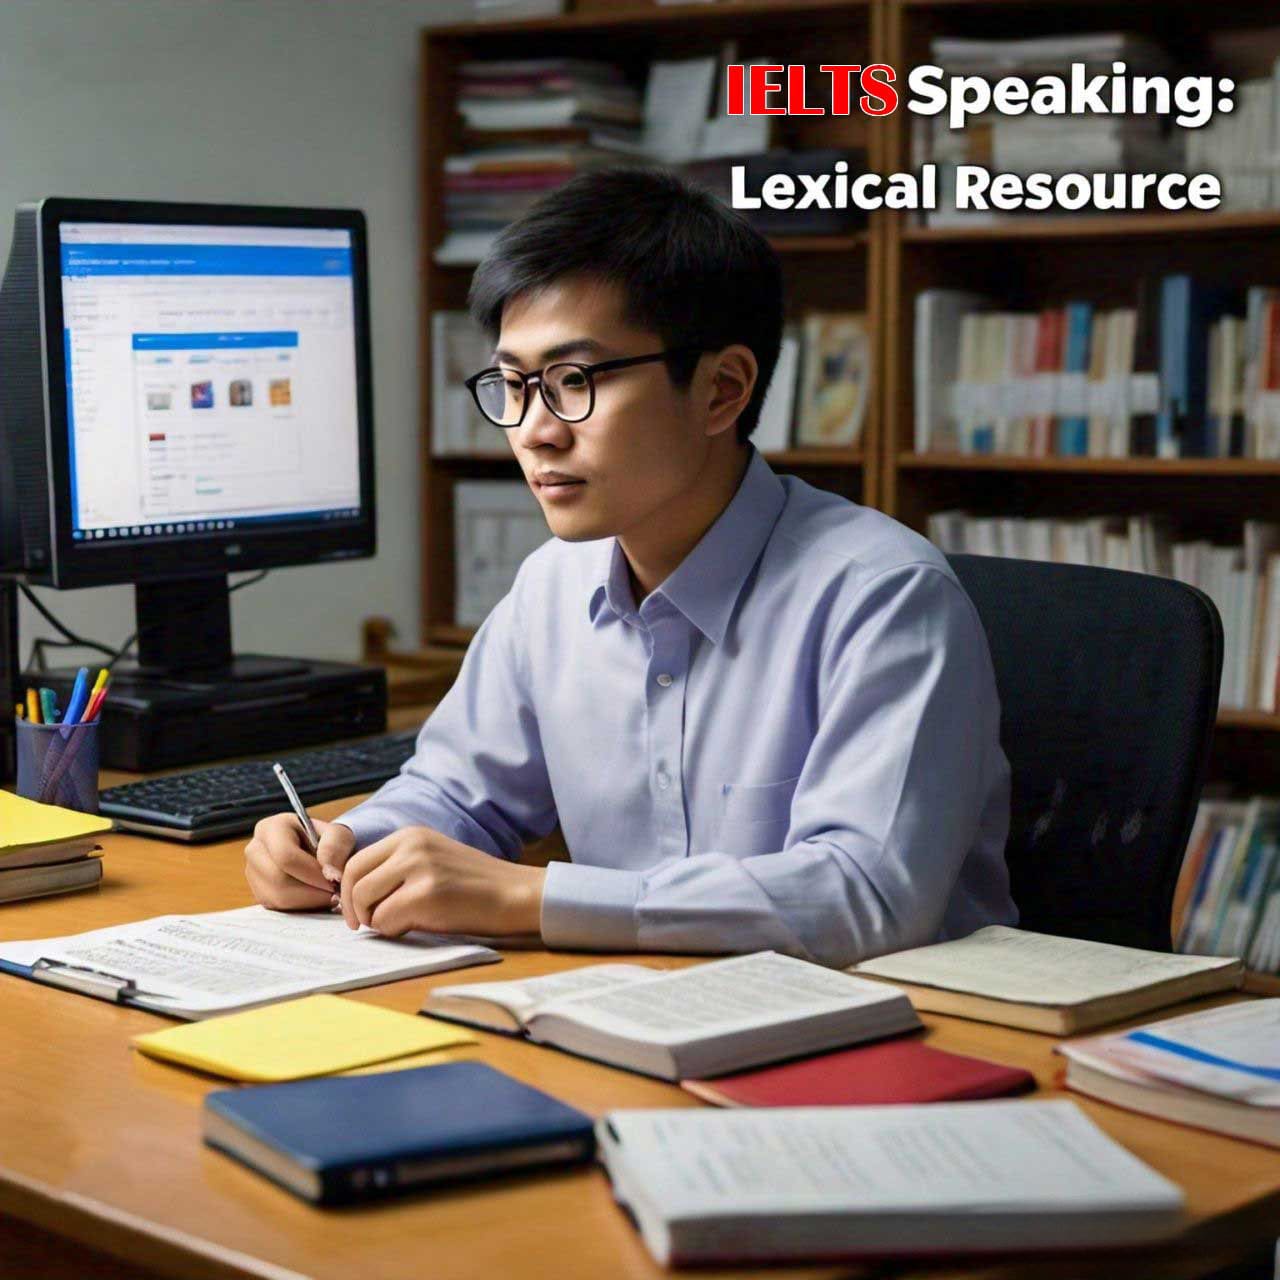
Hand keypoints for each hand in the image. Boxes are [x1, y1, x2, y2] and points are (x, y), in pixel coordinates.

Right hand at [244, 814, 355, 910]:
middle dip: (311, 891)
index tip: (334, 881)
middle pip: (278, 880)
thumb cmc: (327, 841)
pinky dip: (301, 907)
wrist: (319, 851)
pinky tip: (316, 898)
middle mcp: (255, 849)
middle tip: (334, 893)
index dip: (312, 874)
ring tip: (328, 895)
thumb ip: (335, 848)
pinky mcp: (258, 893)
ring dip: (308, 901)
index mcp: (271, 828)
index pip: (286, 856)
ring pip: (277, 897)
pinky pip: (278, 908)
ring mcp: (253, 873)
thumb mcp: (339, 835)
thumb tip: (330, 874)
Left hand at [339, 826, 544, 937]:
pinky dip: (393, 930)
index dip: (347, 890)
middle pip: (353, 879)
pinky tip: (415, 927)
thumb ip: (397, 868)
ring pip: (364, 899)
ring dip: (374, 920)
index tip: (355, 910)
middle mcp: (411, 845)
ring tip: (399, 924)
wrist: (515, 894)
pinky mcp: (426, 894)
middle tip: (363, 925)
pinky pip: (385, 920)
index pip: (356, 860)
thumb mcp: (432, 860)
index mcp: (410, 834)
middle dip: (352, 908)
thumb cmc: (475, 886)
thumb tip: (354, 895)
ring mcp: (419, 867)